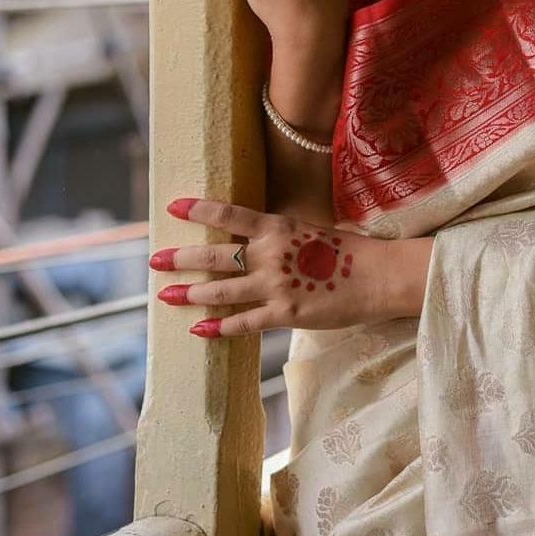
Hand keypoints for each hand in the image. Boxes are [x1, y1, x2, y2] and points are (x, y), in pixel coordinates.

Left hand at [150, 196, 400, 334]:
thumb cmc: (350, 253)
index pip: (229, 214)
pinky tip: (199, 329)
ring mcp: (275, 284)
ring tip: (166, 295)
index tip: (172, 206)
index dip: (198, 210)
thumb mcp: (310, 232)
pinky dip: (218, 327)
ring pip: (221, 290)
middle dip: (180, 258)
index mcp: (278, 226)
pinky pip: (243, 322)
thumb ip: (281, 237)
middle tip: (154, 259)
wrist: (379, 276)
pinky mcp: (284, 312)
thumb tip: (256, 241)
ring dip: (190, 293)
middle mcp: (270, 253)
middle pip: (214, 255)